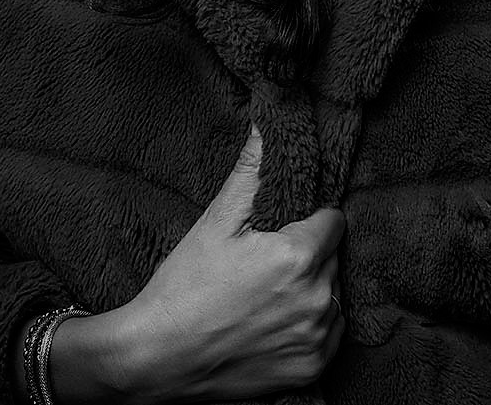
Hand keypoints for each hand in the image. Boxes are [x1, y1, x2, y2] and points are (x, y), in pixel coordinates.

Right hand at [113, 122, 345, 401]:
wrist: (157, 359)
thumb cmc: (185, 286)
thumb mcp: (216, 221)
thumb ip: (252, 169)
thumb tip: (269, 121)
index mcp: (299, 256)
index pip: (333, 218)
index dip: (307, 218)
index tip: (279, 228)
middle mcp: (318, 299)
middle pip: (331, 256)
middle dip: (306, 252)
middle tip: (263, 260)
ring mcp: (318, 339)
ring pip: (331, 293)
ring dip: (309, 289)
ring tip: (264, 293)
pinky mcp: (313, 369)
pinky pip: (328, 331)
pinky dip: (308, 325)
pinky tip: (271, 322)